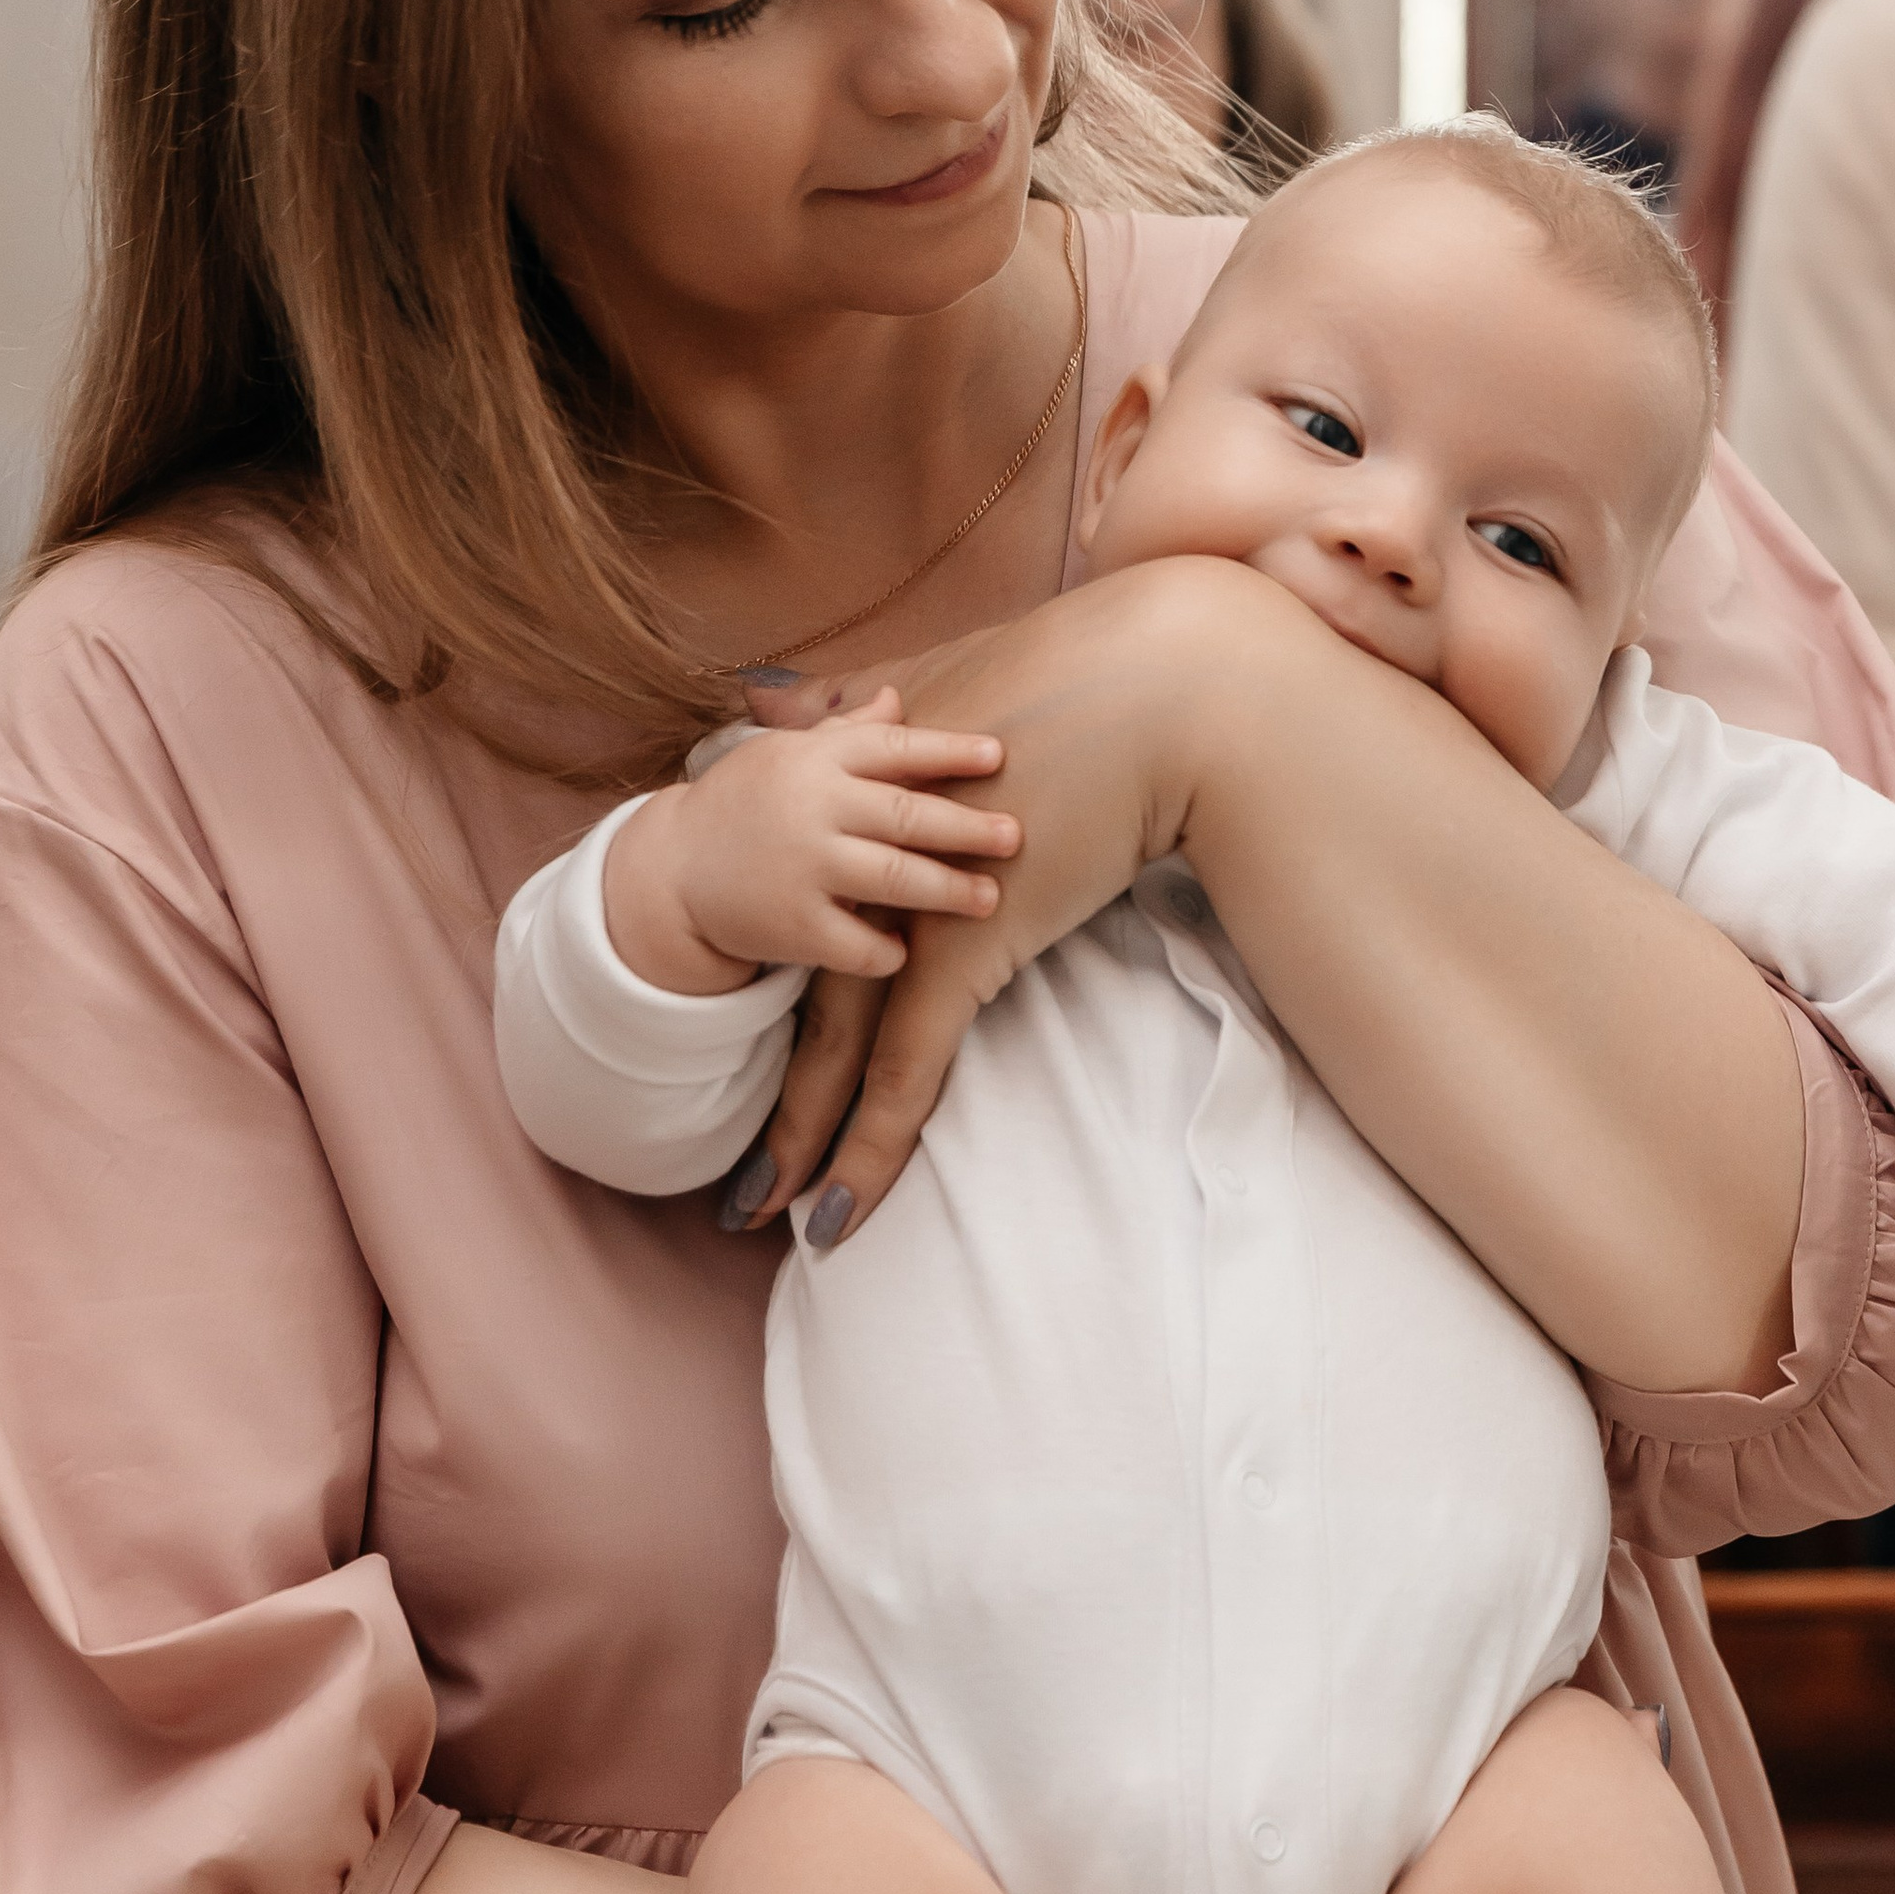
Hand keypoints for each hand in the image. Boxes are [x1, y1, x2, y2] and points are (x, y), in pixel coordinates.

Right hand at [600, 689, 1019, 996]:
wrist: (671, 871)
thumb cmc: (746, 804)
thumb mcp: (787, 755)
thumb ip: (848, 732)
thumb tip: (897, 696)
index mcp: (815, 759)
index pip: (893, 748)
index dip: (949, 751)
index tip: (1000, 755)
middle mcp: (811, 808)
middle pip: (905, 815)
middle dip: (966, 827)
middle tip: (1015, 836)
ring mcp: (801, 868)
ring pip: (891, 879)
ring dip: (946, 890)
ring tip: (990, 899)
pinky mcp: (791, 927)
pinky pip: (856, 945)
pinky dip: (887, 950)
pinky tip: (909, 950)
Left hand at [744, 560, 1291, 1233]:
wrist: (1156, 690)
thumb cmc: (1079, 677)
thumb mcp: (944, 675)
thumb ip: (858, 697)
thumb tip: (763, 687)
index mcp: (867, 809)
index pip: (809, 923)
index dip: (773, 994)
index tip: (756, 1053)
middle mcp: (870, 869)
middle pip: (804, 1003)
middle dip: (774, 1097)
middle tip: (739, 1178)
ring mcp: (907, 914)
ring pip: (837, 1053)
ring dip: (803, 1144)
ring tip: (766, 1218)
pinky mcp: (959, 953)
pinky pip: (902, 1073)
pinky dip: (866, 1148)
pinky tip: (834, 1216)